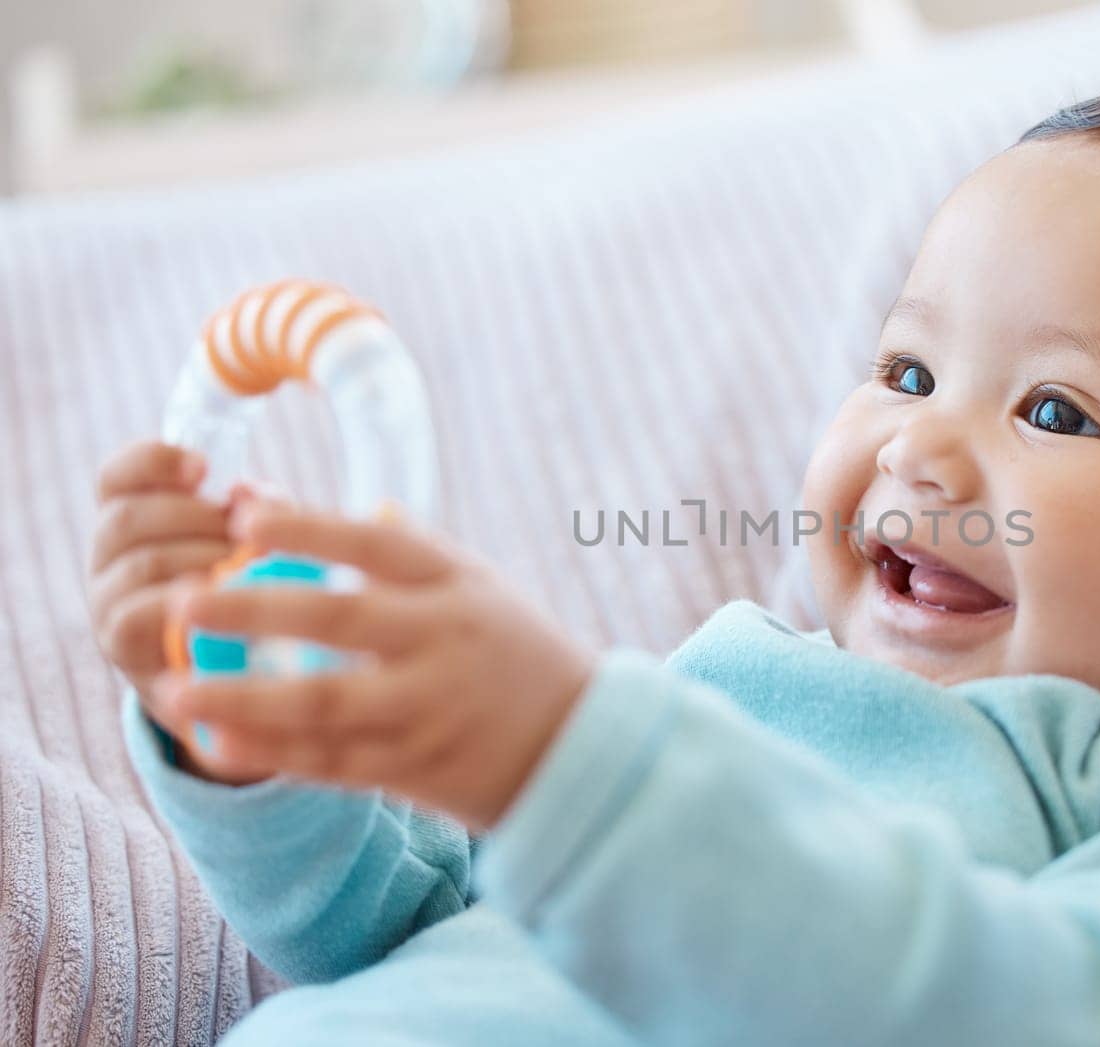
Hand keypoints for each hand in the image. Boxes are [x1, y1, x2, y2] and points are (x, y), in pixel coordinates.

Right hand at [89, 439, 280, 784]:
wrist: (236, 676)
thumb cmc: (251, 593)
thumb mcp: (258, 542)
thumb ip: (259, 511)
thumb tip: (253, 493)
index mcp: (137, 518)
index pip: (119, 477)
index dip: (153, 461)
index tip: (204, 466)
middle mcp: (109, 556)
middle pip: (129, 516)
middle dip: (198, 517)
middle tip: (248, 534)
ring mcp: (107, 601)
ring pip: (142, 562)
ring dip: (203, 560)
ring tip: (249, 571)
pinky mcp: (121, 645)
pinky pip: (139, 615)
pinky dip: (183, 603)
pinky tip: (224, 602)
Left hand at [148, 502, 595, 831]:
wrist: (581, 748)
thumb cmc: (520, 655)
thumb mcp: (485, 588)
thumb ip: (418, 554)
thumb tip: (356, 507)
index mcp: (459, 588)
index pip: (377, 547)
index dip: (309, 530)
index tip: (243, 515)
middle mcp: (444, 644)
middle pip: (339, 620)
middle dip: (254, 609)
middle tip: (181, 600)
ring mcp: (431, 710)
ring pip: (325, 703)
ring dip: (244, 697)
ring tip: (173, 689)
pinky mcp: (418, 769)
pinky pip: (333, 764)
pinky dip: (272, 753)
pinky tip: (216, 742)